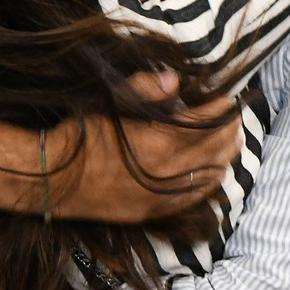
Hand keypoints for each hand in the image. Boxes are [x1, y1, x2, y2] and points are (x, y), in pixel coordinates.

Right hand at [51, 70, 241, 221]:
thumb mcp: (111, 104)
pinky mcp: (153, 210)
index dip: (222, 109)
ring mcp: (162, 195)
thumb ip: (145, 89)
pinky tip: (216, 174)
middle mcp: (168, 171)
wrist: (54, 180)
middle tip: (235, 116)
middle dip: (229, 130)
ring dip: (225, 156)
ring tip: (232, 140)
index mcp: (161, 141)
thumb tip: (175, 79)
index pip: (206, 123)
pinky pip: (193, 198)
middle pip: (214, 150)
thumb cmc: (80, 136)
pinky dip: (209, 183)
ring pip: (209, 175)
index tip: (230, 99)